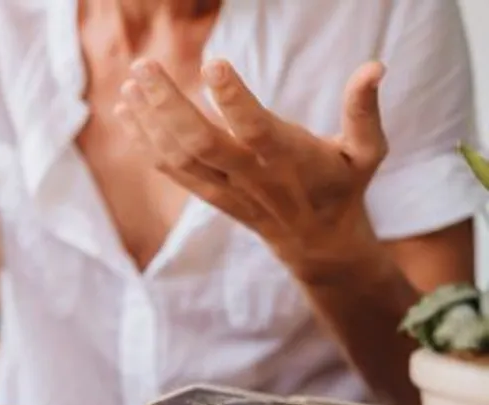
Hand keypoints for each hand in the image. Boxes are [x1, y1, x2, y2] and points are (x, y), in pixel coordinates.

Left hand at [115, 57, 388, 280]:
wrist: (317, 243)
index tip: (213, 63)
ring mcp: (224, 189)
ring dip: (148, 120)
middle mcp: (251, 177)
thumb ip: (365, 111)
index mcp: (290, 160)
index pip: (256, 130)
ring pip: (178, 156)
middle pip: (201, 142)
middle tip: (145, 65)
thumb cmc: (343, 185)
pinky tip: (126, 110)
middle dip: (168, 104)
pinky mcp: (208, 194)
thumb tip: (375, 66)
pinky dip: (144, 140)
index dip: (234, 99)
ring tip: (130, 82)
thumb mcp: (367, 152)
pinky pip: (170, 169)